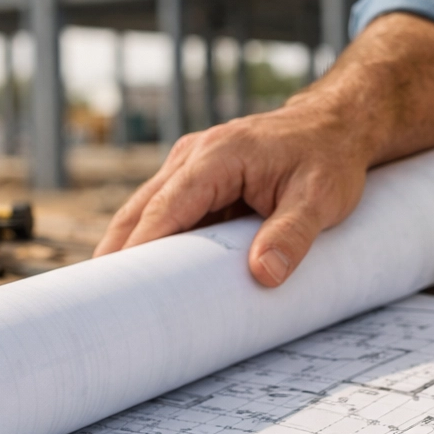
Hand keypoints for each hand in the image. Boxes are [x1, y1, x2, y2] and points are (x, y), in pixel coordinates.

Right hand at [94, 104, 369, 286]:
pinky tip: (147, 280)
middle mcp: (193, 157)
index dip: (140, 250)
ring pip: (145, 213)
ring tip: (110, 300)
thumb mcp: (320, 199)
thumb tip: (263, 275)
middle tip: (98, 304)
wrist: (335, 129)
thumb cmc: (327, 159)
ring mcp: (191, 168)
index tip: (118, 288)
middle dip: (117, 256)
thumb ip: (291, 235)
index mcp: (216, 157)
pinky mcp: (198, 183)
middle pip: (139, 211)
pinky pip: (167, 215)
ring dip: (129, 252)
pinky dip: (153, 245)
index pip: (166, 210)